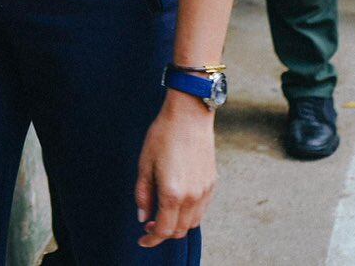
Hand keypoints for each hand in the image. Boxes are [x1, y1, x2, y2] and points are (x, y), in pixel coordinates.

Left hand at [133, 96, 215, 249]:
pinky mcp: (212, 183)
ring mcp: (205, 190)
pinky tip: (179, 203)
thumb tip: (143, 216)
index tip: (142, 240)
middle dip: (164, 233)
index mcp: (173, 193)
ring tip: (164, 214)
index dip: (152, 240)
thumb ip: (143, 194)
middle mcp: (192, 196)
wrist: (189, 115)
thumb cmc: (164, 135)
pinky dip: (190, 214)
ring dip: (178, 225)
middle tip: (150, 225)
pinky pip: (202, 209)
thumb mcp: (145, 164)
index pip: (164, 230)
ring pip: (193, 223)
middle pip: (180, 230)